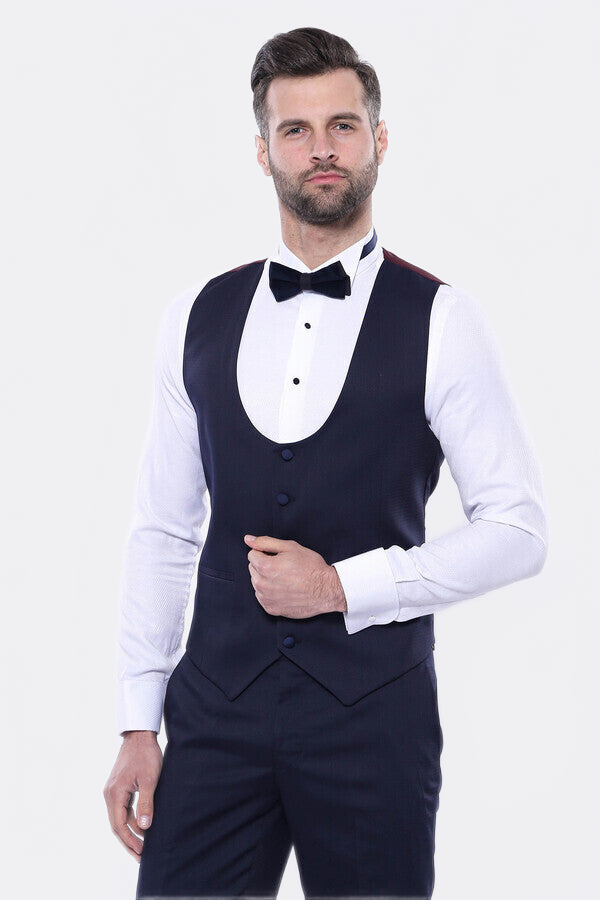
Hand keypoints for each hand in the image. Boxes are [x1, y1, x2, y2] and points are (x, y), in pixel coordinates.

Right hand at [103, 730, 162, 861]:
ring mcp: (113, 791)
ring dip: (130, 832)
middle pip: (117, 825)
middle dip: (128, 842)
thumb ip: (146, 803)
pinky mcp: (119, 787)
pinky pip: (123, 809)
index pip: (119, 825)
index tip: (141, 853)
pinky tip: (141, 827)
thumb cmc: (146, 755)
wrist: (140, 736)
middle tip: (141, 857)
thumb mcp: (149, 779)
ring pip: (119, 818)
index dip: (129, 841)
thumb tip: (144, 828)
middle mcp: (110, 794)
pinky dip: (130, 820)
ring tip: (142, 846)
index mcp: (115, 793)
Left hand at [245, 534, 346, 617]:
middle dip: (264, 565)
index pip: (252, 555)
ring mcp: (266, 599)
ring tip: (285, 579)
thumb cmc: (311, 567)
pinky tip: (284, 589)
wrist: (326, 590)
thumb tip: (248, 539)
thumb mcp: (290, 547)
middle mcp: (262, 584)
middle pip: (253, 569)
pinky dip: (270, 592)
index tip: (278, 557)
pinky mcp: (271, 609)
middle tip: (284, 567)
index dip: (265, 553)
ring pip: (257, 583)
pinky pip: (263, 597)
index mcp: (265, 567)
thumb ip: (266, 542)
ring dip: (266, 579)